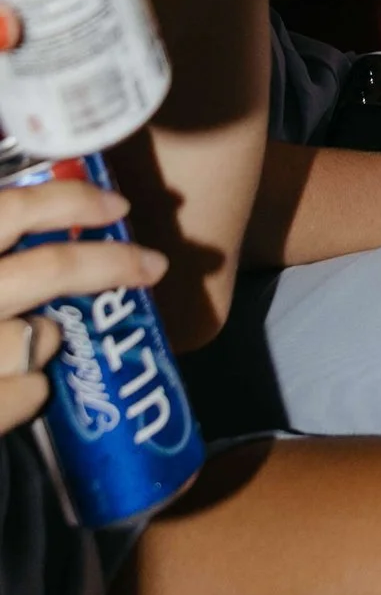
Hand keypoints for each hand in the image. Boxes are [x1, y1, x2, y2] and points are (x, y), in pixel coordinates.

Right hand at [0, 173, 165, 440]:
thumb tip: (38, 211)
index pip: (9, 210)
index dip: (69, 200)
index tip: (116, 206)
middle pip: (48, 270)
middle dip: (110, 264)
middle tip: (152, 265)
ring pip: (40, 338)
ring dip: (44, 340)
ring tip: (18, 345)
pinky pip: (30, 393)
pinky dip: (25, 391)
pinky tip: (1, 387)